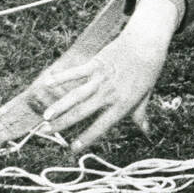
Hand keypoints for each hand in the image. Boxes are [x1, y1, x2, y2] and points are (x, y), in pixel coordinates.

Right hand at [33, 21, 169, 154]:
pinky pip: (76, 72)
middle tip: (46, 132)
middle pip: (82, 112)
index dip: (86, 138)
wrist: (147, 43)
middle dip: (63, 124)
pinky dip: (62, 77)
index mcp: (122, 105)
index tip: (72, 149)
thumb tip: (147, 132)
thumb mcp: (146, 96)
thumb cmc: (148, 71)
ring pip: (76, 95)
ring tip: (45, 117)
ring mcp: (101, 78)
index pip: (101, 126)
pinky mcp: (96, 63)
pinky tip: (47, 83)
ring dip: (59, 106)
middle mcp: (109, 94)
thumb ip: (140, 115)